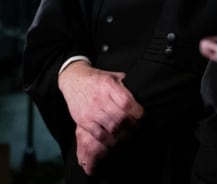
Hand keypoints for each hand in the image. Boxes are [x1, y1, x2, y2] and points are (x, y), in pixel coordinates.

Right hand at [58, 60, 143, 174]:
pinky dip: (110, 141)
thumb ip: (125, 85)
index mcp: (108, 85)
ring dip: (123, 136)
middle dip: (133, 127)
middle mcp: (99, 98)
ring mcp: (91, 111)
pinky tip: (116, 140)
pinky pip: (99, 135)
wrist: (73, 80)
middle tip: (138, 129)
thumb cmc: (96, 79)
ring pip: (111, 129)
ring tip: (129, 136)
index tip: (142, 116)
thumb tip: (142, 93)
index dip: (138, 112)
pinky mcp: (84, 121)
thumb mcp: (112, 75)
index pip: (126, 102)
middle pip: (120, 118)